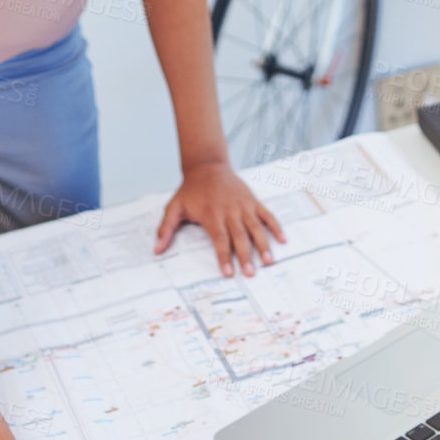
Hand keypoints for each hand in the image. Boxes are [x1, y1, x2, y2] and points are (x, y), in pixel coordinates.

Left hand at [154, 161, 286, 276]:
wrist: (207, 165)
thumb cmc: (190, 190)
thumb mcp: (174, 207)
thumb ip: (165, 229)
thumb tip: (156, 250)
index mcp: (211, 214)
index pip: (219, 239)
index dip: (224, 256)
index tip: (228, 273)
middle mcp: (229, 210)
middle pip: (239, 236)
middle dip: (246, 256)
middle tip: (251, 274)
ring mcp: (243, 205)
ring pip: (256, 227)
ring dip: (263, 245)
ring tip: (269, 262)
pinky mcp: (252, 201)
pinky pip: (266, 215)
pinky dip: (275, 227)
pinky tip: (283, 240)